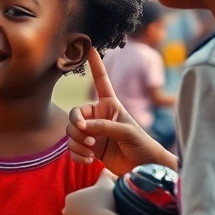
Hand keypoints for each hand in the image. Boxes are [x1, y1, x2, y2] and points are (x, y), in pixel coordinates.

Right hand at [68, 49, 172, 173]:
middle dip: (77, 127)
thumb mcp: (126, 132)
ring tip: (92, 152)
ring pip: (71, 133)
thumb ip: (104, 126)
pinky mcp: (89, 150)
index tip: (90, 47)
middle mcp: (98, 117)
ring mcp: (92, 134)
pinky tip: (88, 161)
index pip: (101, 81)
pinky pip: (72, 149)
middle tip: (89, 138)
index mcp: (109, 105)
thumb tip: (83, 126)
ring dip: (77, 144)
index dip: (95, 65)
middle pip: (74, 115)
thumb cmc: (141, 145)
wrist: (143, 168)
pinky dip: (77, 155)